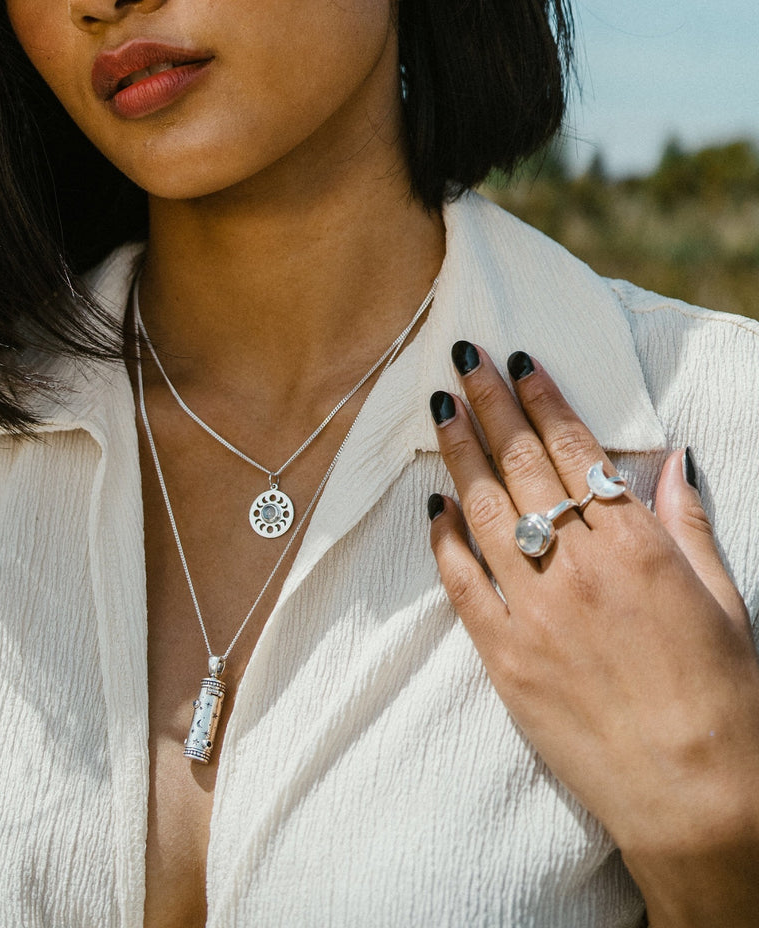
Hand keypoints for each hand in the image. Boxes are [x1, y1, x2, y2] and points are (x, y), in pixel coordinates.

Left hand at [428, 342, 758, 927]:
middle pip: (519, 466)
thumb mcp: (725, 599)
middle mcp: (579, 567)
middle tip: (461, 358)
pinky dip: (443, 537)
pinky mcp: (504, 655)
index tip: (517, 363)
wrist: (699, 800)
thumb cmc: (726, 699)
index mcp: (637, 547)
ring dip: (457, 452)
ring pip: (483, 510)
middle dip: (488, 404)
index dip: (541, 400)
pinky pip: (462, 582)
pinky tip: (432, 501)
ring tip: (439, 407)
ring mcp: (534, 611)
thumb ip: (687, 524)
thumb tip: (671, 460)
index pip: (573, 451)